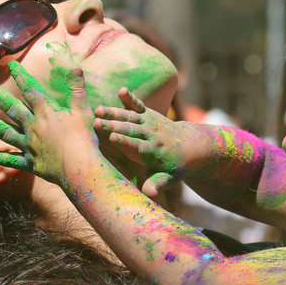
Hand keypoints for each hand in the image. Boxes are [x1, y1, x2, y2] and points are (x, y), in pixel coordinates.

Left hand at [0, 61, 98, 184]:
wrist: (79, 169)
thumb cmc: (84, 140)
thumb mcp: (83, 112)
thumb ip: (77, 90)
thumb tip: (76, 69)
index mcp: (46, 113)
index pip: (30, 90)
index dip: (21, 76)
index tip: (11, 65)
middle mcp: (33, 127)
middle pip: (11, 107)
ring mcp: (29, 146)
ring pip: (4, 131)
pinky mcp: (30, 163)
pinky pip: (11, 160)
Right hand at [95, 88, 212, 197]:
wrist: (189, 146)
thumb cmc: (174, 167)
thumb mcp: (170, 178)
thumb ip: (158, 184)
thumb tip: (149, 194)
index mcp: (153, 153)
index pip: (138, 147)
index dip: (126, 142)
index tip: (113, 138)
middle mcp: (151, 135)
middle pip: (130, 130)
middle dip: (113, 126)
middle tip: (96, 123)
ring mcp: (149, 122)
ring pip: (130, 117)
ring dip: (114, 113)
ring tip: (98, 110)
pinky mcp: (148, 113)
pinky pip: (138, 105)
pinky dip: (130, 98)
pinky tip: (121, 90)